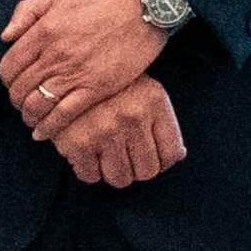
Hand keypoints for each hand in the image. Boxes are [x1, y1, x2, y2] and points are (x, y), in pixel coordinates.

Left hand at [1, 0, 165, 131]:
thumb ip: (27, 10)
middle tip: (23, 102)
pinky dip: (49, 128)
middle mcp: (55, 55)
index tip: (15, 82)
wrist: (146, 6)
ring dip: (29, 116)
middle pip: (20, 89)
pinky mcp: (96, 88)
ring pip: (38, 105)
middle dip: (16, 99)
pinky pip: (64, 115)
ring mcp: (76, 73)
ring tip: (32, 117)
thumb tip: (5, 37)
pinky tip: (44, 132)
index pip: (9, 67)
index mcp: (44, 31)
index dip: (7, 79)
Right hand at [51, 80, 183, 185]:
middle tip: (128, 157)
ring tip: (109, 155)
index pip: (171, 154)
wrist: (70, 72)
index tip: (154, 159)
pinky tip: (89, 153)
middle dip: (138, 169)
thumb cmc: (114, 87)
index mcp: (154, 103)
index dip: (163, 163)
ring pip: (120, 179)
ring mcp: (105, 132)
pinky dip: (90, 171)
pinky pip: (90, 176)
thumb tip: (179, 155)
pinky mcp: (78, 143)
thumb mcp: (146, 92)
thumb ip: (164, 122)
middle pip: (147, 171)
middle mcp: (133, 118)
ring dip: (115, 172)